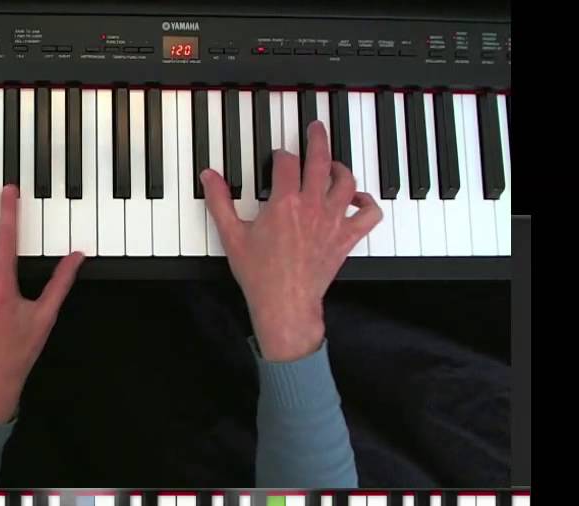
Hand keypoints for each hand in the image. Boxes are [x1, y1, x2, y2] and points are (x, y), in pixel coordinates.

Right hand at [201, 121, 382, 361]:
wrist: (284, 303)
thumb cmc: (260, 275)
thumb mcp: (231, 235)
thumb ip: (219, 201)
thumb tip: (209, 176)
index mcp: (284, 202)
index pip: (286, 162)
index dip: (280, 155)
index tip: (276, 158)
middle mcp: (313, 206)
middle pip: (321, 159)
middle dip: (317, 138)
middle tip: (315, 128)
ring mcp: (333, 220)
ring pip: (347, 181)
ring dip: (340, 167)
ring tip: (333, 163)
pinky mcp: (347, 237)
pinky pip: (369, 214)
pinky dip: (368, 202)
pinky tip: (357, 198)